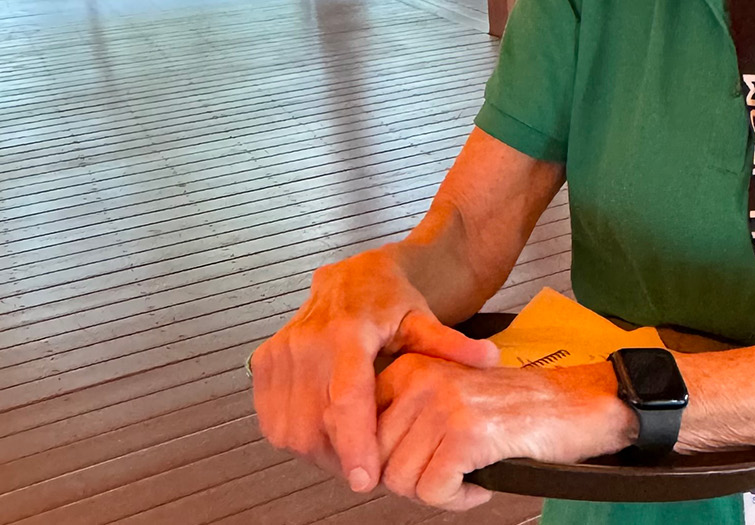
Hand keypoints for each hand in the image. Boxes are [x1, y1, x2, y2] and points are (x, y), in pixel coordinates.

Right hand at [249, 248, 498, 492]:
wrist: (352, 276)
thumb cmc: (389, 300)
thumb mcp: (423, 318)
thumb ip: (451, 343)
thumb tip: (488, 358)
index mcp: (349, 332)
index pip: (347, 398)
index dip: (355, 442)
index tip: (365, 478)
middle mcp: (309, 341)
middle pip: (316, 424)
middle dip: (341, 457)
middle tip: (369, 466)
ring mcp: (283, 352)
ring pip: (292, 429)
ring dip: (319, 452)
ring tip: (348, 448)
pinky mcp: (265, 362)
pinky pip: (273, 420)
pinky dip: (296, 436)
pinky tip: (323, 431)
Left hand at [375, 355, 635, 510]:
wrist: (573, 406)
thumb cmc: (514, 407)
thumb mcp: (449, 395)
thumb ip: (407, 416)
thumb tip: (363, 460)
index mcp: (413, 367)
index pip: (362, 428)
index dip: (382, 459)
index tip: (409, 465)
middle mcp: (423, 380)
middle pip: (378, 461)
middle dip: (411, 480)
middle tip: (444, 475)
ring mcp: (443, 405)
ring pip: (401, 480)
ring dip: (434, 492)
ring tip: (464, 476)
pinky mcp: (466, 433)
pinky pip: (434, 492)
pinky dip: (457, 500)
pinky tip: (478, 484)